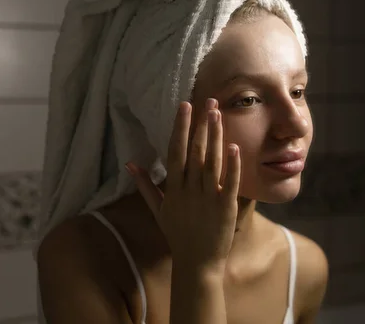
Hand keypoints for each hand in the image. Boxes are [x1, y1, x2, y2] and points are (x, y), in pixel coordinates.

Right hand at [125, 98, 240, 272]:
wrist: (197, 263)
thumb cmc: (177, 235)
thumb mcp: (158, 210)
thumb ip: (145, 186)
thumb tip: (130, 164)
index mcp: (173, 189)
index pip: (175, 152)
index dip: (179, 128)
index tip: (184, 107)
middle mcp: (189, 190)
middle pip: (194, 152)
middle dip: (200, 125)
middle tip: (208, 101)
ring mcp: (207, 199)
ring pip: (211, 162)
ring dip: (215, 137)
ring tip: (219, 114)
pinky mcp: (226, 208)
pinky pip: (229, 183)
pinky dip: (232, 165)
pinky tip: (234, 145)